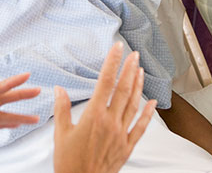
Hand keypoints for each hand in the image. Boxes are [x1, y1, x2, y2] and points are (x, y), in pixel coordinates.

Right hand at [53, 42, 155, 172]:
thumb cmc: (68, 162)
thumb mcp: (60, 133)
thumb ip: (62, 109)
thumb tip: (59, 89)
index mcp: (94, 116)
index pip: (105, 82)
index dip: (112, 63)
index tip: (118, 49)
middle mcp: (110, 122)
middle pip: (123, 89)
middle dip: (129, 69)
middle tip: (134, 54)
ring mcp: (121, 134)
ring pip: (133, 104)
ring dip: (138, 85)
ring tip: (140, 70)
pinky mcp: (127, 146)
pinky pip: (141, 127)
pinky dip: (148, 114)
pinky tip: (152, 102)